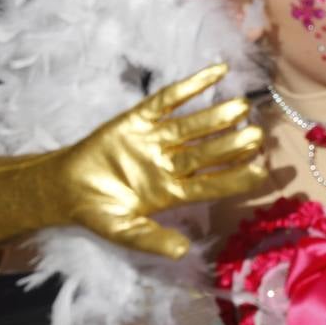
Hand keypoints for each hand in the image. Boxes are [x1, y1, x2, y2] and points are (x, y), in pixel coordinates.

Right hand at [55, 63, 264, 258]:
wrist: (64, 188)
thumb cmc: (97, 211)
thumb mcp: (121, 230)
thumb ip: (150, 239)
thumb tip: (182, 252)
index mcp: (172, 191)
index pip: (211, 184)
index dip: (235, 178)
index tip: (261, 172)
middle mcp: (171, 163)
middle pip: (208, 152)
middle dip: (232, 145)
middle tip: (259, 135)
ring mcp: (157, 139)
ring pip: (192, 126)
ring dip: (217, 116)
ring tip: (242, 107)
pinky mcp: (138, 119)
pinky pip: (168, 100)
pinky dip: (191, 85)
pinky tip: (218, 72)